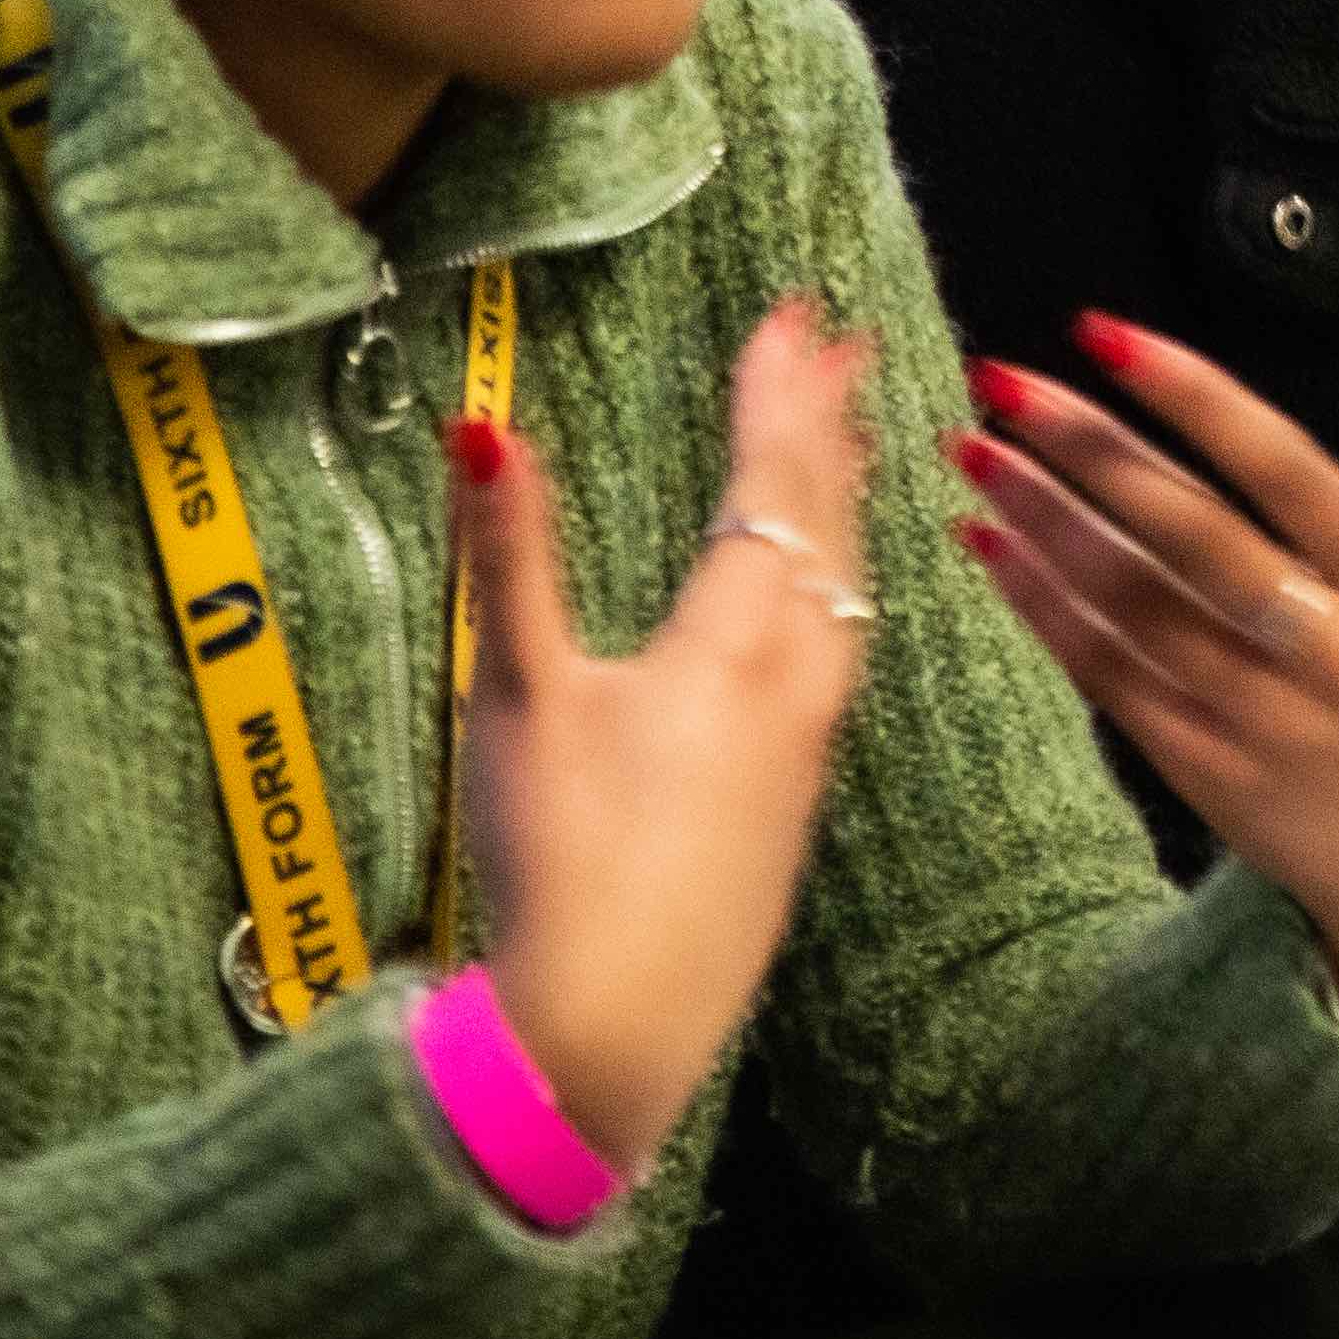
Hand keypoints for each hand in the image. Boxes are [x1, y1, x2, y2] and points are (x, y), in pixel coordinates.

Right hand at [462, 298, 876, 1166]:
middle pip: (828, 522)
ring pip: (847, 590)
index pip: (771, 480)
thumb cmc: (560, 857)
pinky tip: (828, 600)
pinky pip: (842, 652)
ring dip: (847, 501)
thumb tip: (487, 424)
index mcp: (734, 639)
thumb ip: (511, 556)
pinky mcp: (797, 800)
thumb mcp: (519, 695)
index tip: (793, 311)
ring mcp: (807, 745)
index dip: (779, 391)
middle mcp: (796, 680)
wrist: (614, 1027)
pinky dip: (842, 583)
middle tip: (842, 340)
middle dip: (829, 422)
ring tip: (851, 439)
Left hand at [955, 315, 1338, 1029]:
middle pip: (1192, 538)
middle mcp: (1327, 655)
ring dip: (1044, 523)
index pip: (1287, 475)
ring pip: (1134, 606)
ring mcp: (1257, 720)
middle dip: (1091, 452)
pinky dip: (1043, 608)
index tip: (1107, 332)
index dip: (1198, 402)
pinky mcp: (1200, 768)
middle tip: (1004, 378)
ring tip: (974, 446)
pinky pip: (1108, 676)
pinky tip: (988, 543)